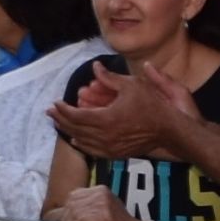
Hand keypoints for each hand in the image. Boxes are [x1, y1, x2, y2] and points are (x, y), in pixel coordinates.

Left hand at [48, 63, 193, 159]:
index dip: (63, 109)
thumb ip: (110, 78)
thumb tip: (95, 67)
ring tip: (58, 123)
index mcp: (105, 119)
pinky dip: (81, 144)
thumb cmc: (152, 105)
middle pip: (75, 129)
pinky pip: (93, 150)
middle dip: (60, 119)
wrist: (170, 130)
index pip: (76, 116)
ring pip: (82, 141)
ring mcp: (110, 147)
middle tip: (49, 112)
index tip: (55, 102)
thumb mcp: (132, 86)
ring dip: (68, 131)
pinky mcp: (117, 154)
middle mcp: (104, 136)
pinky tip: (75, 139)